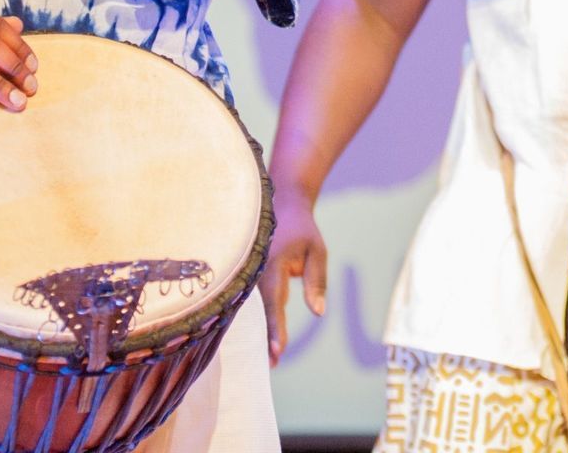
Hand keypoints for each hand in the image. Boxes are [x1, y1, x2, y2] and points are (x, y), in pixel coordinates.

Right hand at [263, 185, 327, 366]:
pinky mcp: (249, 277)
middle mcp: (255, 271)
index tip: (278, 350)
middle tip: (272, 364)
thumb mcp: (317, 251)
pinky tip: (257, 340)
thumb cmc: (302, 230)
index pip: (274, 302)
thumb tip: (318, 312)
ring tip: (266, 359)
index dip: (276, 328)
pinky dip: (256, 321)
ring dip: (259, 333)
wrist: (282, 204)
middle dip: (265, 338)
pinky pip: (252, 302)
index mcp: (272, 264)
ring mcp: (249, 274)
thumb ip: (316, 281)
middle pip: (259, 312)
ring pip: (253, 309)